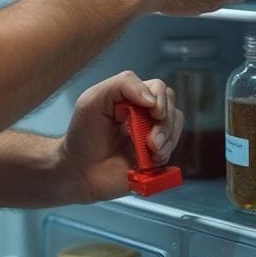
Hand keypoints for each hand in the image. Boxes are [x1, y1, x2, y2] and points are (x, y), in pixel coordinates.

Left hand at [57, 71, 183, 203]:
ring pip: (176, 127)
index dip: (161, 100)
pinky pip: (172, 151)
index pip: (158, 89)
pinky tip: (151, 161)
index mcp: (131, 98)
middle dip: (166, 124)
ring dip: (167, 140)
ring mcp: (151, 136)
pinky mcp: (155, 157)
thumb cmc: (82, 134)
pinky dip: (166, 155)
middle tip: (151, 141)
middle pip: (172, 107)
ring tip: (151, 152)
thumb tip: (152, 99)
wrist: (79, 170)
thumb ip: (122, 85)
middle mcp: (144, 114)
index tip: (153, 113)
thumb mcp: (93, 99)